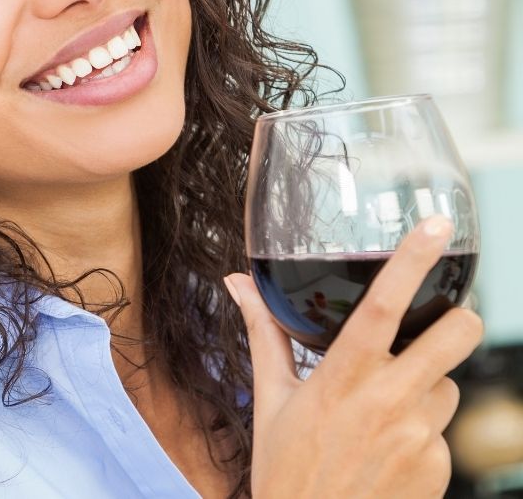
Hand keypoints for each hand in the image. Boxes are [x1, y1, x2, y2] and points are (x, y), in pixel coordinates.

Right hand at [225, 215, 482, 498]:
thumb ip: (263, 333)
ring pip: (449, 384)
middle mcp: (388, 401)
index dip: (411, 261)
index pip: (383, 306)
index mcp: (342, 378)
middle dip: (459, 318)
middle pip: (457, 334)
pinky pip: (442, 431)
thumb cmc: (285, 469)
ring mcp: (419, 436)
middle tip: (443, 322)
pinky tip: (387, 451)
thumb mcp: (270, 399)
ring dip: (427, 387)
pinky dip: (421, 431)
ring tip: (384, 412)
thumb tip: (237, 285)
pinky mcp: (438, 467)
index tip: (435, 227)